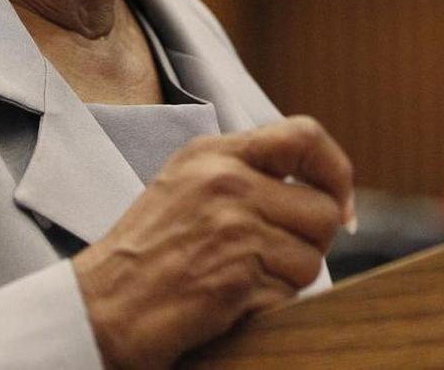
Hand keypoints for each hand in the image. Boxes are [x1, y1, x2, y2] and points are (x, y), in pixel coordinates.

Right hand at [71, 115, 353, 369]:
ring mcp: (232, 226)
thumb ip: (243, 174)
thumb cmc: (147, 254)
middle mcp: (225, 180)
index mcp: (212, 152)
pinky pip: (291, 295)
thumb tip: (325, 192)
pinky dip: (269, 308)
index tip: (339, 205)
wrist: (104, 305)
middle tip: (270, 260)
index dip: (336, 170)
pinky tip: (229, 303)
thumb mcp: (187, 186)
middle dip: (309, 244)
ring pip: (312, 258)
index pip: (303, 136)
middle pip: (323, 209)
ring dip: (286, 280)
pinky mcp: (237, 274)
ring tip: (238, 280)